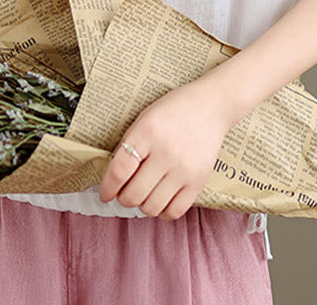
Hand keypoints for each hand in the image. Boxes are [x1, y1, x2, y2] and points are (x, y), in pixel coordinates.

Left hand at [98, 79, 232, 219]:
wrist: (211, 105)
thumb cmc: (173, 110)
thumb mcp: (145, 118)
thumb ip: (131, 145)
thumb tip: (114, 179)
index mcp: (147, 132)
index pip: (119, 170)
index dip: (108, 187)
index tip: (105, 193)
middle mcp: (166, 152)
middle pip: (134, 194)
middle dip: (123, 198)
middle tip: (124, 192)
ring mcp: (184, 169)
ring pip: (152, 207)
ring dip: (142, 205)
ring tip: (144, 194)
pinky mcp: (199, 181)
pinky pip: (175, 211)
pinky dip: (163, 211)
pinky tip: (161, 199)